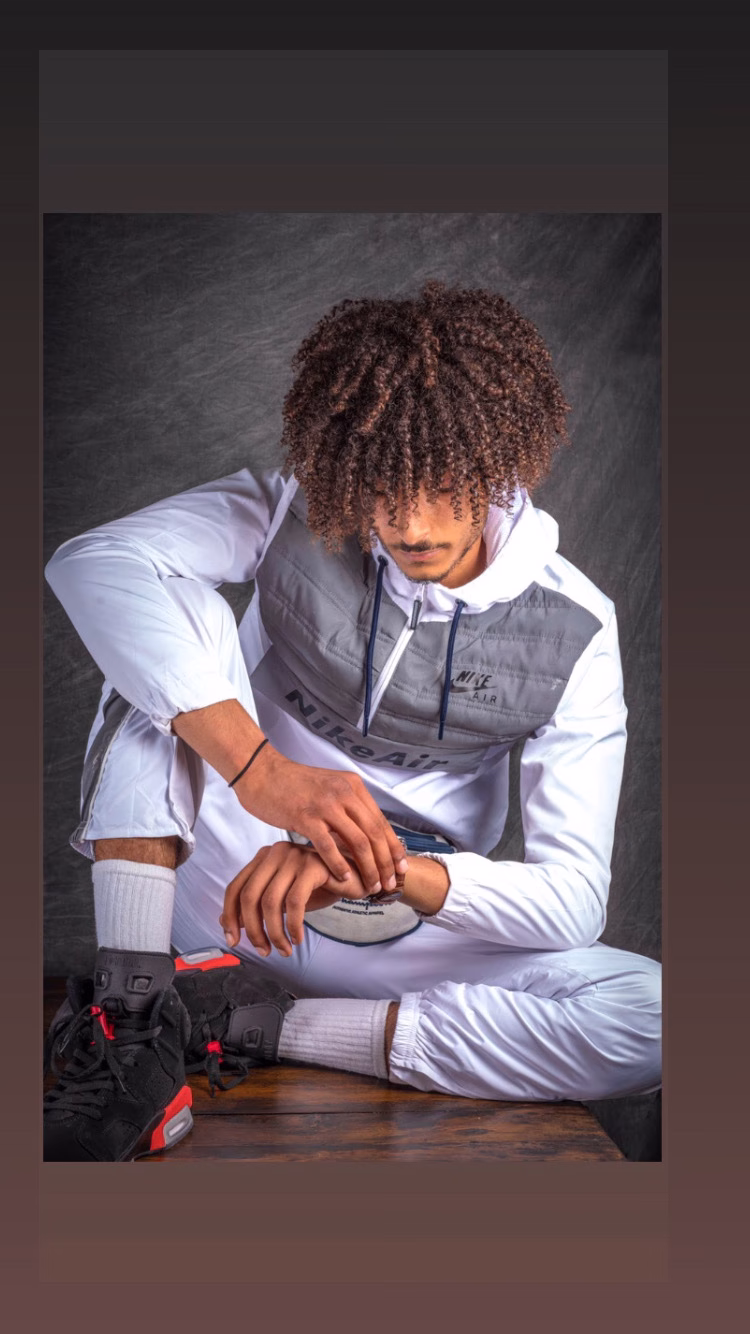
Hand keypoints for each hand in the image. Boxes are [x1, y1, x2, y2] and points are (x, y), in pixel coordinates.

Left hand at [220, 841, 369, 956]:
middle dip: (253, 929)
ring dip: (274, 932)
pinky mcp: (313, 866)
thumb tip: (225, 922)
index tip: (233, 940)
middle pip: (249, 896)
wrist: (355, 876)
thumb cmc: (318, 887)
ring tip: (284, 948)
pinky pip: (294, 902)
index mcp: (263, 858)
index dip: (230, 917)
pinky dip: (293, 926)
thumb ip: (257, 906)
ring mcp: (294, 856)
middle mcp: (275, 853)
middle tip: (264, 950)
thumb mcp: (283, 898)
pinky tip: (298, 937)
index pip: (235, 888)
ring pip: (270, 902)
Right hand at [235, 746, 407, 893]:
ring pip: (358, 842)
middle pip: (374, 834)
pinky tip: (344, 879)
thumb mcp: (329, 788)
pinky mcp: (305, 817)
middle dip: (385, 863)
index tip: (401, 867)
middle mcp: (344, 793)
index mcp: (353, 786)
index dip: (393, 847)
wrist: (261, 772)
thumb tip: (365, 832)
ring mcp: (325, 805)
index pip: (381, 822)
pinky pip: (328, 846)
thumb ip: (348, 806)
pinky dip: (339, 865)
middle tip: (390, 884)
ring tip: (371, 887)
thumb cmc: (293, 786)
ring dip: (368, 868)